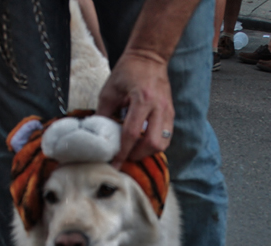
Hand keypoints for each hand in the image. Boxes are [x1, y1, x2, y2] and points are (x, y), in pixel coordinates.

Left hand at [97, 49, 174, 168]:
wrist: (150, 56)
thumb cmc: (128, 71)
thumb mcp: (110, 90)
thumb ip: (104, 114)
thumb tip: (99, 136)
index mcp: (142, 99)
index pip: (132, 133)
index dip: (122, 152)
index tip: (114, 164)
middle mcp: (159, 107)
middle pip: (152, 143)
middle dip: (137, 154)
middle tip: (125, 156)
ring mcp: (168, 111)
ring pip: (162, 143)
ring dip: (147, 151)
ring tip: (134, 150)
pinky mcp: (171, 113)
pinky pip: (166, 137)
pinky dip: (155, 144)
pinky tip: (143, 142)